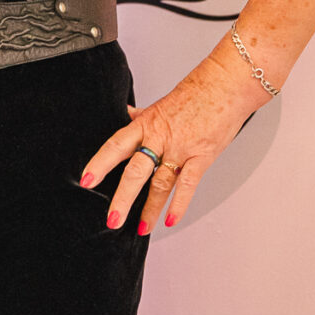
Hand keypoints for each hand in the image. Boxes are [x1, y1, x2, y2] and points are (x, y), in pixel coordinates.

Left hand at [80, 39, 264, 234]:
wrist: (227, 85)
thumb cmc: (197, 93)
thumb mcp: (161, 104)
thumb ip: (142, 116)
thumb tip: (127, 113)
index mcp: (147, 124)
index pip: (117, 145)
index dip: (100, 163)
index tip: (87, 180)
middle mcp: (161, 138)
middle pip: (136, 171)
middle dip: (123, 198)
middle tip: (112, 218)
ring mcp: (182, 148)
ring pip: (161, 183)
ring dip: (149, 209)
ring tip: (141, 229)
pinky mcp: (202, 156)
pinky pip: (188, 184)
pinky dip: (179, 204)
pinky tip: (170, 220)